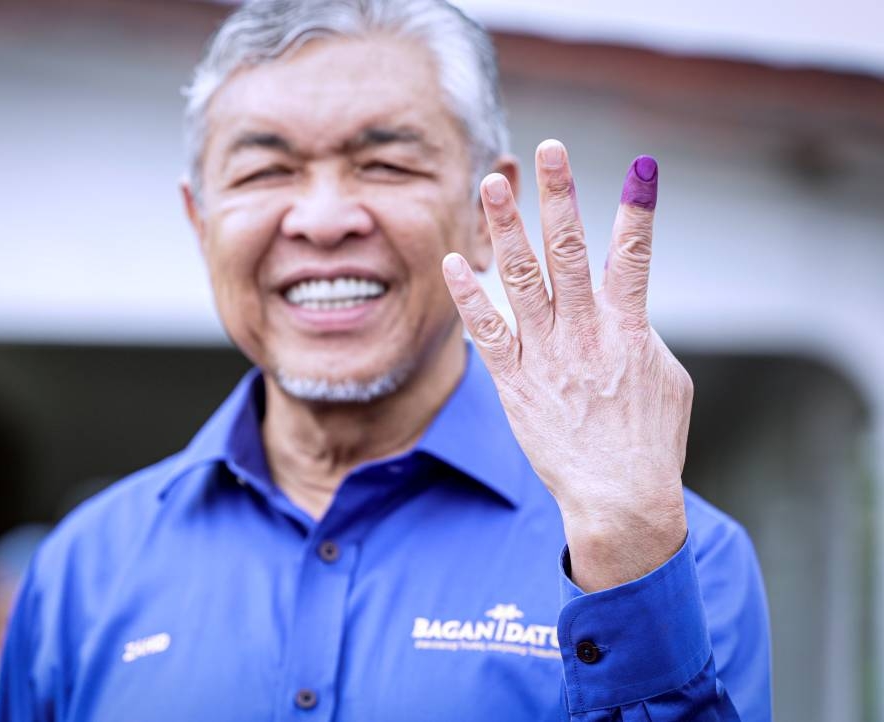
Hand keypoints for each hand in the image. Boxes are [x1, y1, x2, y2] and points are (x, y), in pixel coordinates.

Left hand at [442, 140, 690, 591]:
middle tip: (550, 151)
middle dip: (560, 197)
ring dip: (508, 230)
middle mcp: (586, 334)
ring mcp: (547, 355)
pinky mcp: (516, 381)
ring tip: (493, 186)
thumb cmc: (648, 441)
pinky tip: (454, 263)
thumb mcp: (665, 380)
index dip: (639, 210)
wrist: (619, 498)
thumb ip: (639, 334)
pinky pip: (489, 331)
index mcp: (629, 331)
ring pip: (524, 280)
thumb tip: (622, 309)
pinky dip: (470, 296)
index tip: (641, 166)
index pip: (635, 257)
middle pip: (570, 252)